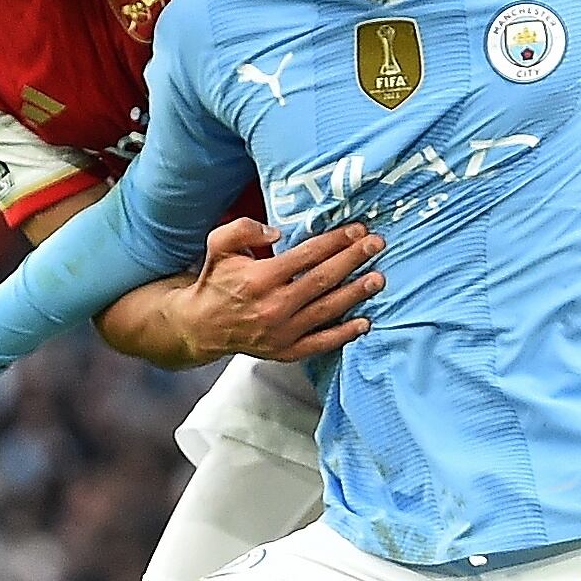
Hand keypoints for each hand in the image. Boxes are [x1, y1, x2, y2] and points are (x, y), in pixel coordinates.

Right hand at [170, 218, 383, 363]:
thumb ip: (243, 229)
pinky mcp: (286, 351)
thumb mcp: (218, 245)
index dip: (335, 241)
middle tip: (377, 244)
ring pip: (327, 310)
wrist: (202, 326)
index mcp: (260, 277)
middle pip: (323, 279)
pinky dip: (344, 334)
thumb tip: (277, 230)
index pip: (307, 255)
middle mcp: (274, 305)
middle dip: (353, 260)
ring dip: (356, 293)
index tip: (357, 229)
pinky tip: (365, 322)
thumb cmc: (216, 281)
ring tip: (378, 278)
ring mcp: (282, 331)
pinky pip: (321, 343)